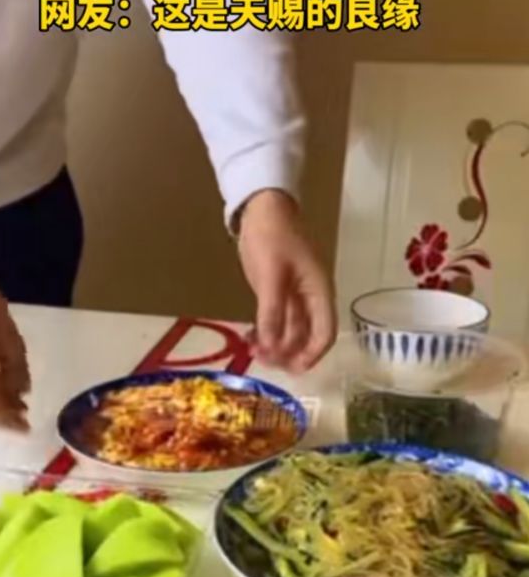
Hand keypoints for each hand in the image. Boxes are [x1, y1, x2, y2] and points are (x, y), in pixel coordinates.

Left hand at [237, 189, 336, 371]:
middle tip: (265, 362)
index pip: (325, 332)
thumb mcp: (271, 274)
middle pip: (308, 336)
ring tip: (253, 353)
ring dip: (276, 345)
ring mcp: (294, 295)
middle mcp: (311, 297)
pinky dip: (266, 332)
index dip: (312, 354)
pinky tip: (250, 340)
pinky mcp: (277, 292)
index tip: (293, 369)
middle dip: (289, 353)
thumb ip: (272, 310)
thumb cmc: (272, 236)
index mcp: (319, 291)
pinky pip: (277, 320)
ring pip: (291, 330)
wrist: (261, 208)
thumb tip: (271, 344)